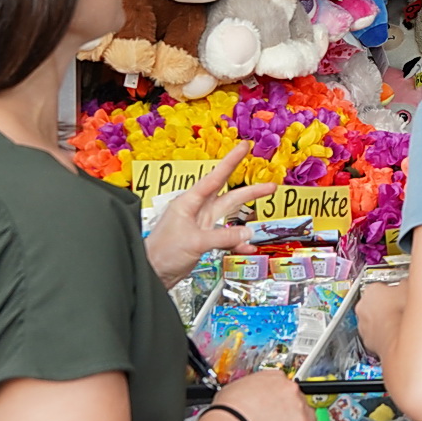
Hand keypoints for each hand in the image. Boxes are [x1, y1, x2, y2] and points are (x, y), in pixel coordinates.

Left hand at [144, 143, 277, 288]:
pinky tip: (246, 248)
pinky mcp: (204, 240)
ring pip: (230, 216)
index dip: (231, 161)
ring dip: (247, 218)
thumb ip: (223, 236)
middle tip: (270, 185)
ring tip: (262, 220)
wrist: (151, 274)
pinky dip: (237, 243)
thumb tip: (247, 233)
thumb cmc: (162, 252)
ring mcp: (201, 226)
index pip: (215, 177)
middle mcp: (197, 211)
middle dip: (251, 191)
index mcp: (189, 203)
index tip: (243, 147)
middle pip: (229, 196)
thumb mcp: (195, 241)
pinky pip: (226, 238)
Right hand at [209, 371, 320, 420]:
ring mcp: (298, 407)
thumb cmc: (229, 410)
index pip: (286, 386)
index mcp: (274, 378)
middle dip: (293, 411)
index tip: (280, 406)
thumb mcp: (235, 389)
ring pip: (309, 415)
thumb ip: (247, 390)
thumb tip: (244, 397)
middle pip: (299, 400)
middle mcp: (289, 389)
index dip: (283, 398)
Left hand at [356, 279, 407, 361]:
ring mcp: (364, 325)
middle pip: (374, 302)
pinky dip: (383, 334)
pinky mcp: (368, 341)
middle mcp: (363, 307)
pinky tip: (396, 333)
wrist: (399, 339)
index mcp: (371, 290)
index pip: (380, 285)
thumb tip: (408, 284)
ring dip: (384, 320)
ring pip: (373, 320)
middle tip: (400, 306)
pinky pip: (375, 334)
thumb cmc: (402, 314)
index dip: (392, 288)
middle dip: (386, 304)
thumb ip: (406, 284)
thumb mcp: (410, 290)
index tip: (399, 291)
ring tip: (399, 321)